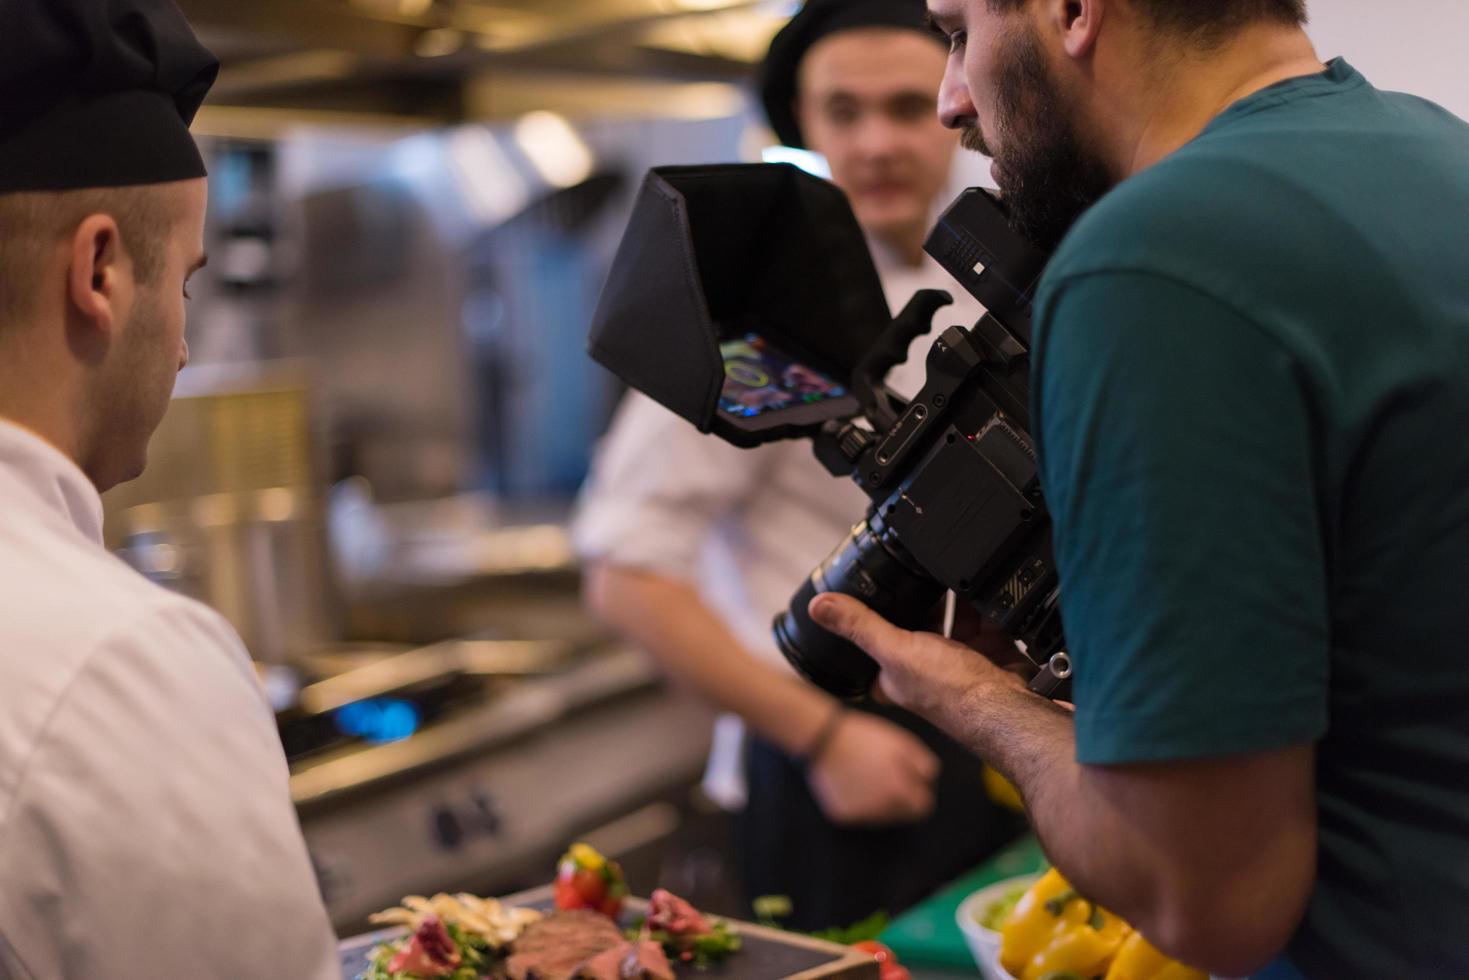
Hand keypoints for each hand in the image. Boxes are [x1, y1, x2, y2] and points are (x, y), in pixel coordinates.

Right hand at [806, 711, 939, 825]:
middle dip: (901, 801)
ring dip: (880, 804)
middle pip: (902, 815)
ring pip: (881, 818)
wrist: (824, 739)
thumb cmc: (866, 737)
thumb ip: (924, 764)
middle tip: (888, 779)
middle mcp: (881, 809)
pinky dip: (858, 805)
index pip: (923, 808)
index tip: (912, 785)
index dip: (920, 795)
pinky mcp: (842, 816)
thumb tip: (930, 782)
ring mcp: (860, 815)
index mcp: (898, 790)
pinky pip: (859, 816)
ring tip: (868, 779)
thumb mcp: (902, 742)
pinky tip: (851, 785)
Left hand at [809, 593, 1023, 725]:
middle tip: (922, 571)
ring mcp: (961, 659)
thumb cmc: (951, 695)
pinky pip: (986, 618)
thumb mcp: (895, 652)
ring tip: (956, 575)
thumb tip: (819, 606)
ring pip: (955, 616)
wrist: (1009, 707)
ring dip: (959, 598)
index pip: (878, 637)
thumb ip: (860, 626)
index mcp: (895, 673)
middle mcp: (927, 667)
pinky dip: (987, 604)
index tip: (878, 586)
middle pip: (920, 621)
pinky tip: (984, 589)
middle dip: (925, 599)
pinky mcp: (990, 651)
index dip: (878, 615)